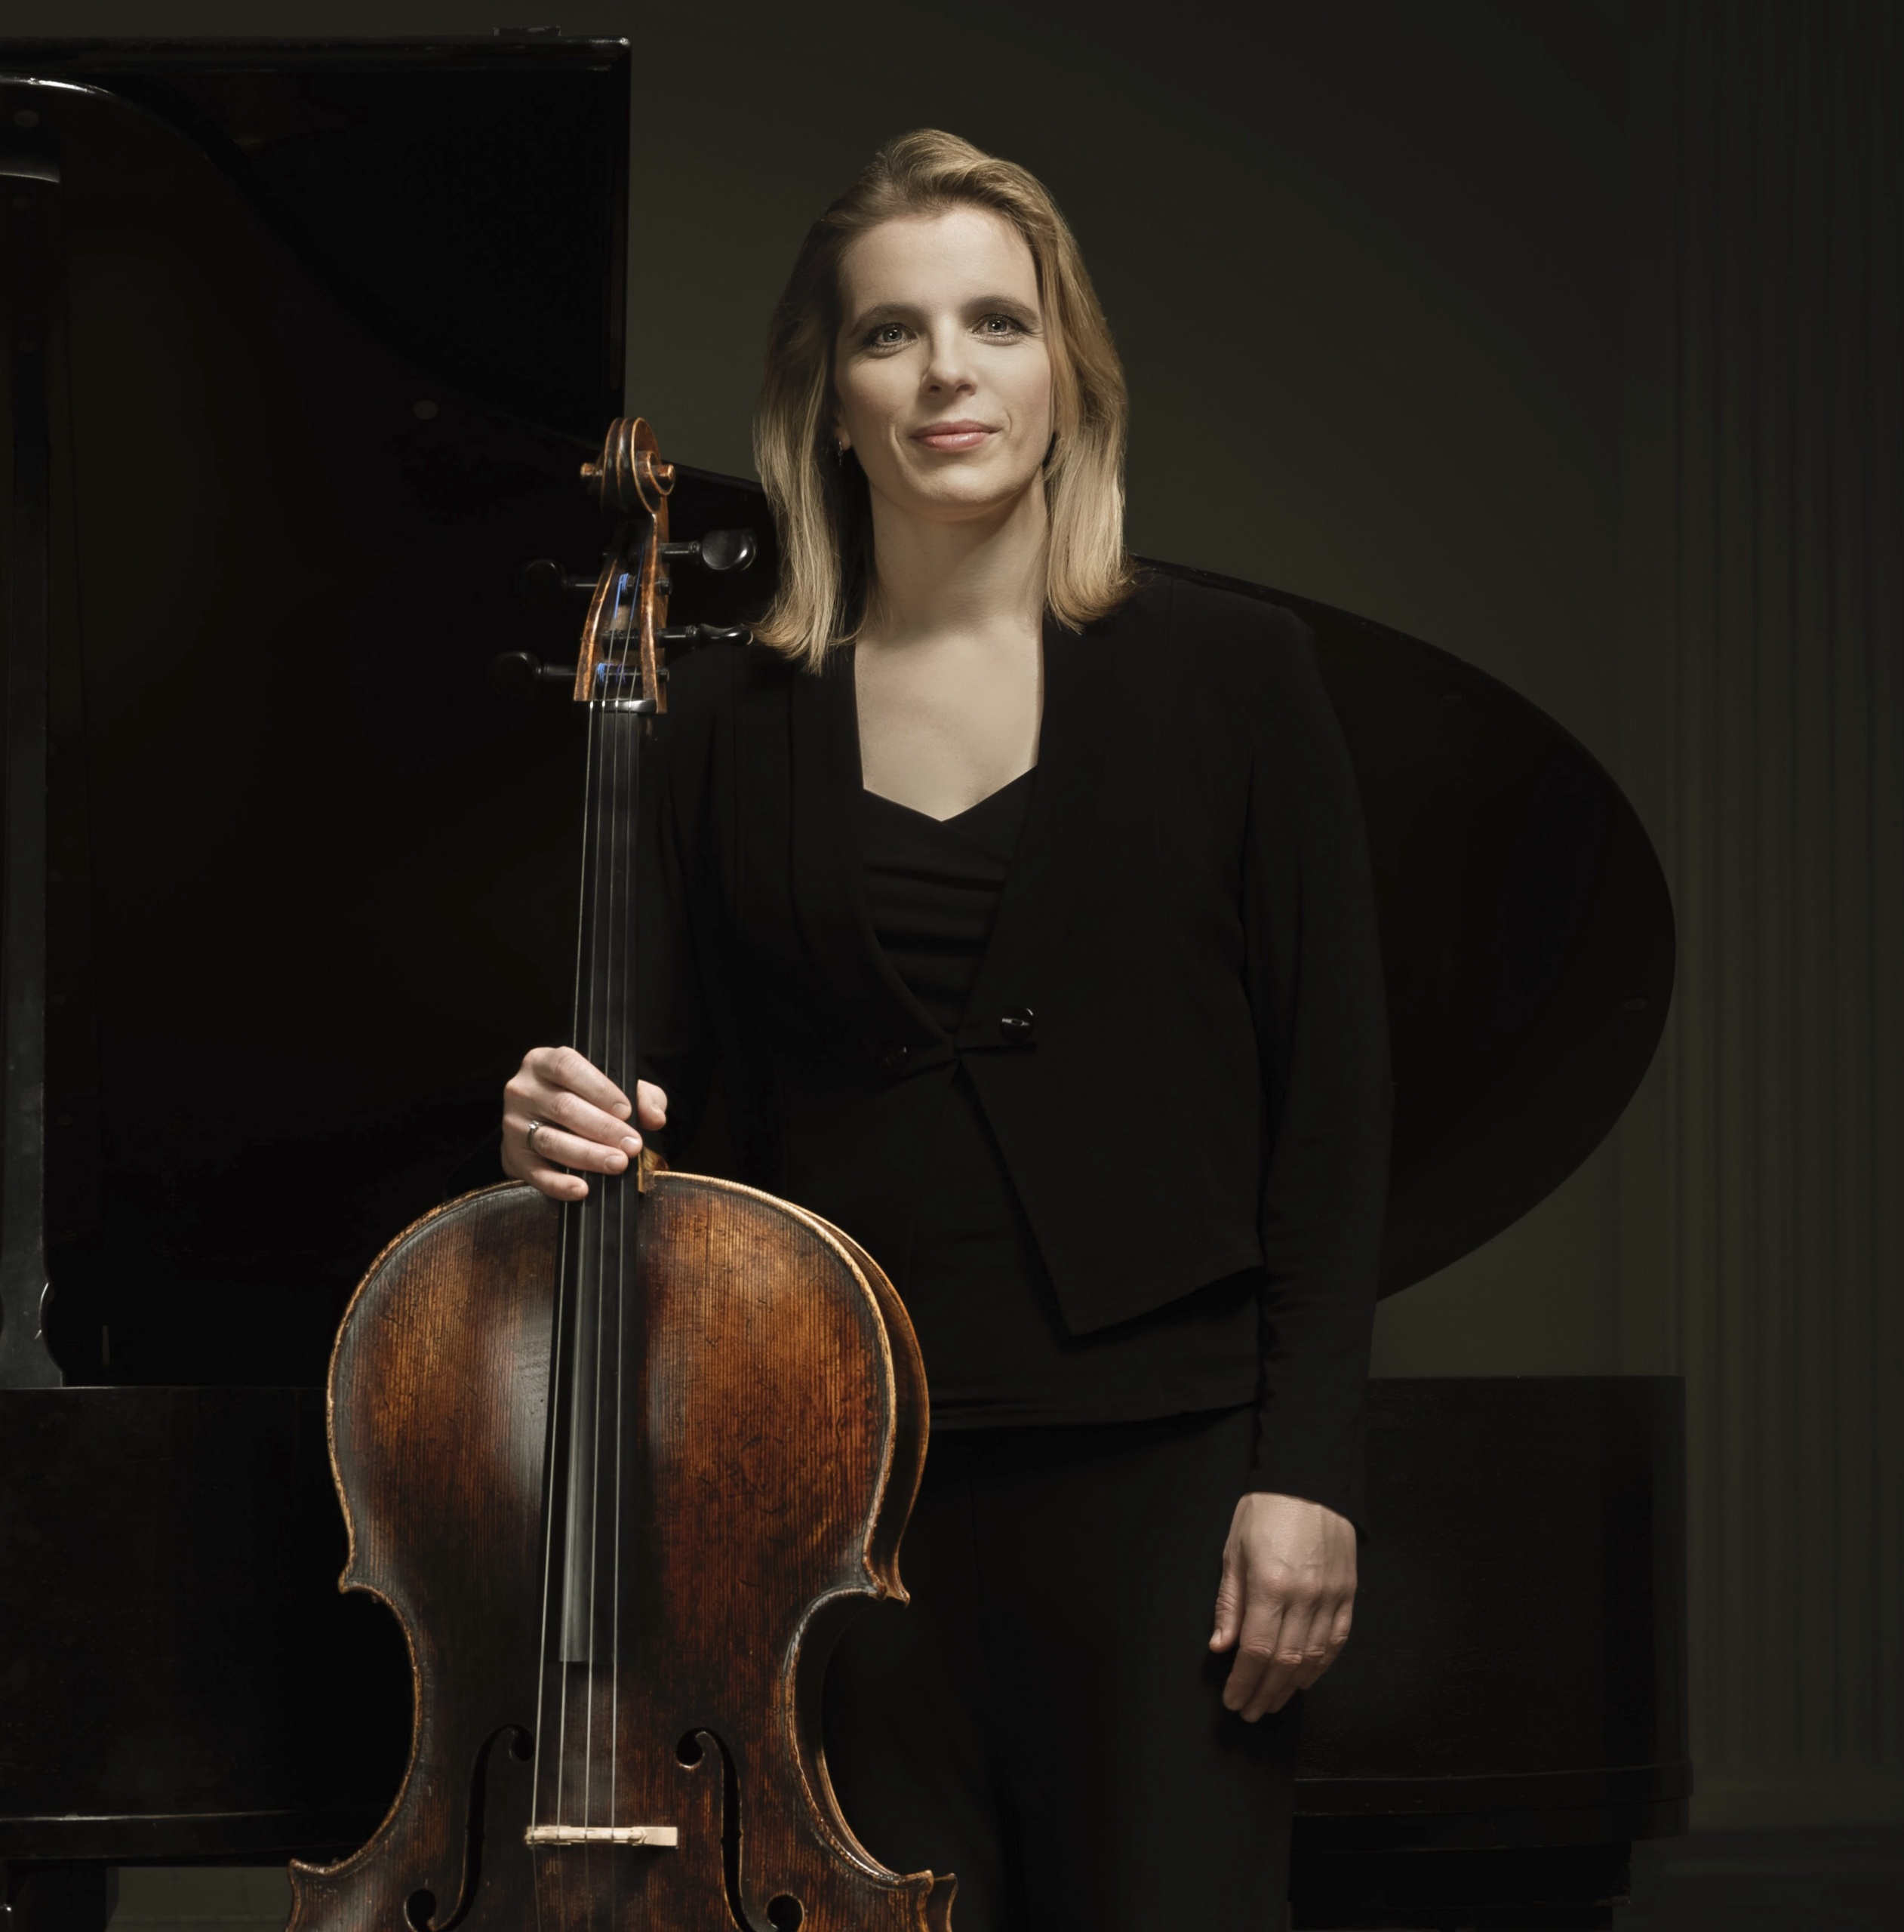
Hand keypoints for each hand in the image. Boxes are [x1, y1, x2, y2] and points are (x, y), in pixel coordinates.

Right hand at [501, 1046, 668, 1202]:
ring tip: (617, 1164)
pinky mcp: (512, 1155)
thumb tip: (654, 1117)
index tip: (626, 1112)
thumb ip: (641, 1096)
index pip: (568, 1068)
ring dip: (587, 1155)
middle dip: (603, 1129)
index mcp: (544, 1062)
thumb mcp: (614, 1088)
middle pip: (563, 1107)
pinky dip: (559, 1184)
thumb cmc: (585, 1099)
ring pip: (550, 1140)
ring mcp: (514, 1123)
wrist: (547, 1123)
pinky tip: (582, 1189)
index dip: (599, 1090)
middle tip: (631, 1145)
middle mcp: (523, 1089)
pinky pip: (535, 1173)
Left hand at [1209, 1491, 1356, 1720]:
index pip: (1255, 1650)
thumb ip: (1229, 1602)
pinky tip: (1306, 1678)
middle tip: (1250, 1710)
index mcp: (1269, 1584)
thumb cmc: (1265, 1512)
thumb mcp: (1234, 1551)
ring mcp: (1331, 1597)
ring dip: (1292, 1686)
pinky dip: (1321, 1666)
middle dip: (1264, 1692)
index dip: (1243, 1682)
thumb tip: (1221, 1646)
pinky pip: (1337, 1641)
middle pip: (1284, 1662)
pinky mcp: (1348, 1594)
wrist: (1309, 1481)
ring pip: (1313, 1658)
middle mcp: (1304, 1596)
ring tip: (1273, 1701)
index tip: (1233, 1700)